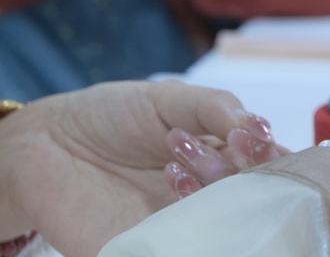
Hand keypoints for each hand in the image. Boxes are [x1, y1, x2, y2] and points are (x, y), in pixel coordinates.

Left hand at [0, 81, 283, 256]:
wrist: (48, 144)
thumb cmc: (111, 115)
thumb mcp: (168, 97)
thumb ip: (216, 108)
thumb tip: (258, 126)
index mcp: (225, 155)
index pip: (270, 164)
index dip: (272, 153)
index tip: (255, 134)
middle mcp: (212, 193)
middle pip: (257, 195)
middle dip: (250, 166)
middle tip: (231, 140)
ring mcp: (185, 222)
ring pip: (228, 221)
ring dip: (215, 181)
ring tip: (177, 152)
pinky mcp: (152, 247)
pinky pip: (190, 245)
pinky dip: (192, 218)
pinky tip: (171, 177)